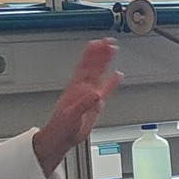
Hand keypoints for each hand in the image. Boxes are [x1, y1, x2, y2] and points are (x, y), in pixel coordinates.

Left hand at [33, 39, 121, 174]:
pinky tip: (117, 75)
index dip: (92, 54)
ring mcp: (88, 94)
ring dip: (105, 61)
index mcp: (76, 88)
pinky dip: (112, 82)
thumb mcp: (71, 116)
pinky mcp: (95, 104)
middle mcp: (82, 88)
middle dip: (100, 53)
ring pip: (98, 73)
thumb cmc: (61, 127)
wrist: (60, 137)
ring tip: (112, 50)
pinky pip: (105, 89)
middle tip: (109, 41)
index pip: (86, 66)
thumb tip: (96, 94)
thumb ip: (84, 104)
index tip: (100, 43)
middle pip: (92, 65)